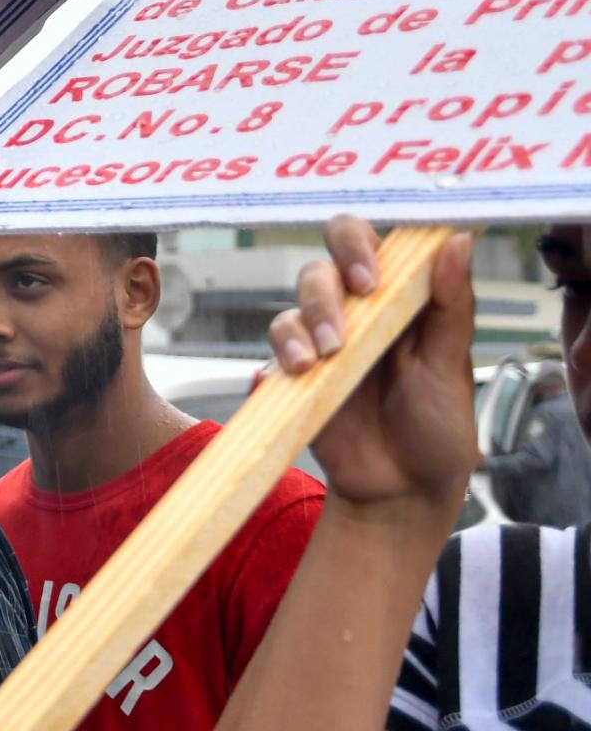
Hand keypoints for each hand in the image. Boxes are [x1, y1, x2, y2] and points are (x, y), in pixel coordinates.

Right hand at [268, 215, 477, 514]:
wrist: (400, 490)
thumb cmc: (437, 426)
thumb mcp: (450, 366)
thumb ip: (451, 304)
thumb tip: (457, 240)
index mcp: (399, 300)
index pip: (371, 245)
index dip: (361, 244)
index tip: (372, 278)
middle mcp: (357, 313)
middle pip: (322, 264)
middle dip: (327, 287)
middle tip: (344, 321)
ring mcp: (322, 342)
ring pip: (295, 303)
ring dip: (305, 322)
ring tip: (322, 360)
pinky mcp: (296, 374)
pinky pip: (273, 350)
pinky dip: (278, 358)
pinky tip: (292, 375)